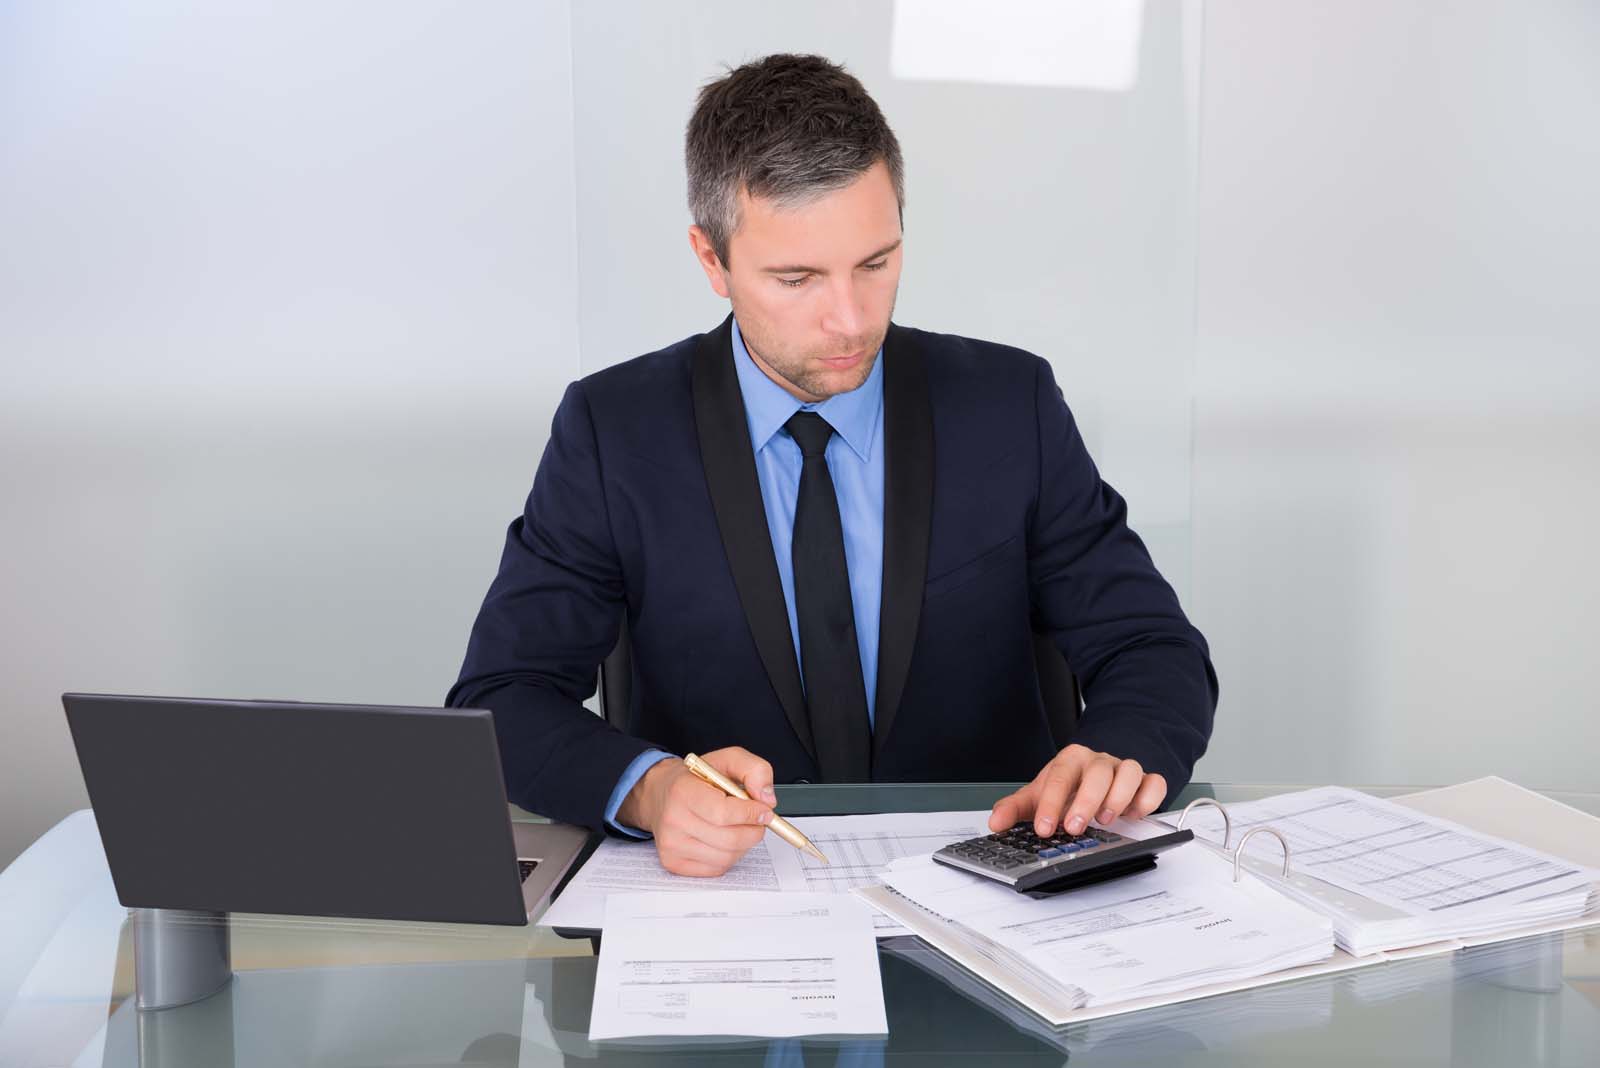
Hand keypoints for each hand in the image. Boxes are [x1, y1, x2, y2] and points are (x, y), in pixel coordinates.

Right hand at [616, 747, 777, 876]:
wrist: (660, 793)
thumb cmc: (695, 780)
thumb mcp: (726, 759)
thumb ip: (754, 769)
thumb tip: (767, 798)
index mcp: (683, 791)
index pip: (723, 813)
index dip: (750, 814)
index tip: (764, 810)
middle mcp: (673, 820)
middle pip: (729, 839)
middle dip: (753, 830)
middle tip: (757, 820)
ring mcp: (671, 845)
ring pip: (726, 857)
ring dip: (742, 844)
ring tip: (736, 826)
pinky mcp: (673, 863)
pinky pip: (716, 868)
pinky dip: (729, 856)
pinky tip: (722, 839)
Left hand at [988, 744, 1166, 837]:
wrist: (1096, 770)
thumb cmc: (1069, 785)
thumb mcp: (1039, 795)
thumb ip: (1016, 808)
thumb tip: (996, 822)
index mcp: (1070, 760)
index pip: (1060, 776)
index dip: (1051, 803)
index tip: (1044, 827)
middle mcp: (1098, 762)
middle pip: (1096, 772)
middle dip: (1085, 801)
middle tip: (1074, 827)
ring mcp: (1123, 769)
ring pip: (1129, 772)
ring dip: (1118, 797)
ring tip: (1105, 821)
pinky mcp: (1146, 781)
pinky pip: (1155, 782)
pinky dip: (1148, 798)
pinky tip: (1135, 815)